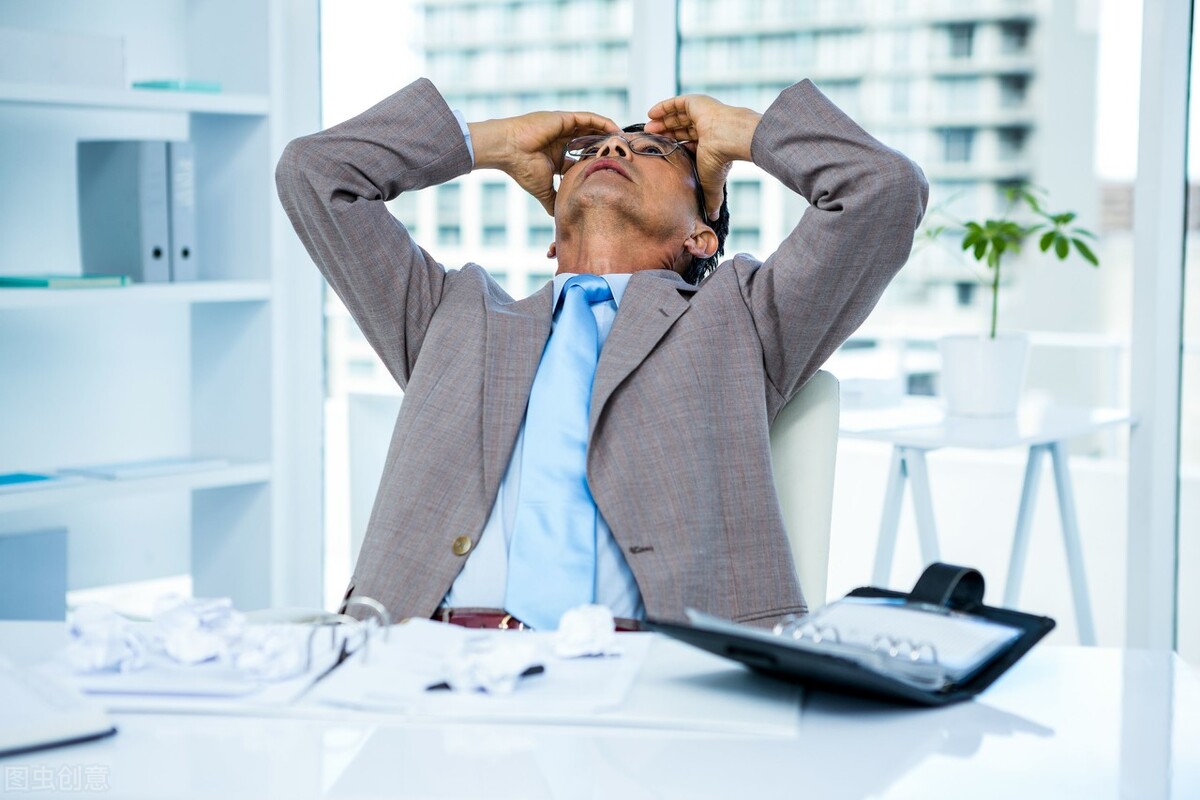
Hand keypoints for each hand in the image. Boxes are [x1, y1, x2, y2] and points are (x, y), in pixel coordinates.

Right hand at [469, 111, 618, 215]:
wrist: (508, 150)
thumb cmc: (521, 168)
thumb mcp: (542, 190)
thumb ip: (552, 201)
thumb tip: (560, 218)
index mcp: (558, 156)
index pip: (583, 159)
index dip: (598, 164)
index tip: (614, 172)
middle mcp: (563, 140)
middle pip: (592, 143)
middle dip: (608, 149)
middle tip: (627, 156)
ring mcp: (564, 128)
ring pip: (593, 130)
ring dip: (609, 134)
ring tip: (625, 142)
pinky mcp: (565, 118)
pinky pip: (589, 118)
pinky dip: (603, 123)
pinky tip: (616, 129)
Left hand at [645, 95, 761, 218]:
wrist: (730, 138)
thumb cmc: (720, 160)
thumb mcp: (710, 182)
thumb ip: (712, 199)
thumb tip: (715, 219)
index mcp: (709, 142)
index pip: (688, 143)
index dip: (674, 146)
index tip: (661, 151)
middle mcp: (706, 127)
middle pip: (680, 129)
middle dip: (665, 133)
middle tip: (649, 138)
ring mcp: (702, 113)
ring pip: (678, 116)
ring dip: (662, 121)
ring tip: (647, 128)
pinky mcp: (696, 103)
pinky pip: (676, 103)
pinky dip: (663, 107)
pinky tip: (650, 113)